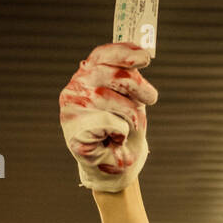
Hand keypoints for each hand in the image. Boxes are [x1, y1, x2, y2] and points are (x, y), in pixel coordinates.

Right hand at [59, 42, 157, 191]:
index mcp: (86, 77)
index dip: (124, 53)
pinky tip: (118, 138)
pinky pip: (107, 123)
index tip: (145, 57)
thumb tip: (141, 56)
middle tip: (151, 97)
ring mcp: (72, 110)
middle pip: (107, 74)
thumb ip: (128, 80)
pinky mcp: (74, 132)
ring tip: (134, 125)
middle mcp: (74, 89)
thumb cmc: (122, 132)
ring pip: (105, 97)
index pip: (102, 55)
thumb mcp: (129, 101)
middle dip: (135, 84)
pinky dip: (121, 131)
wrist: (113, 169)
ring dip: (130, 112)